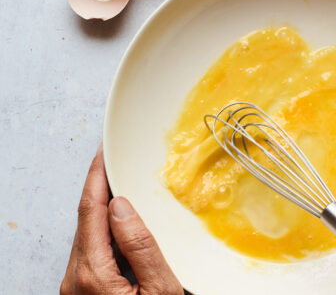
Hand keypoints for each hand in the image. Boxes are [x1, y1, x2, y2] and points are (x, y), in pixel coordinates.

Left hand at [60, 144, 182, 294]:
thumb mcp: (161, 290)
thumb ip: (140, 247)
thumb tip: (121, 207)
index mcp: (93, 275)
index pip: (91, 211)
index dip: (96, 178)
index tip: (103, 153)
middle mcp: (76, 279)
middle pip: (85, 220)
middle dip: (99, 188)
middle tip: (115, 162)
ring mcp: (76, 287)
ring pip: (87, 235)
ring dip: (102, 208)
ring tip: (121, 186)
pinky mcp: (83, 291)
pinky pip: (91, 250)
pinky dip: (104, 230)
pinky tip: (121, 222)